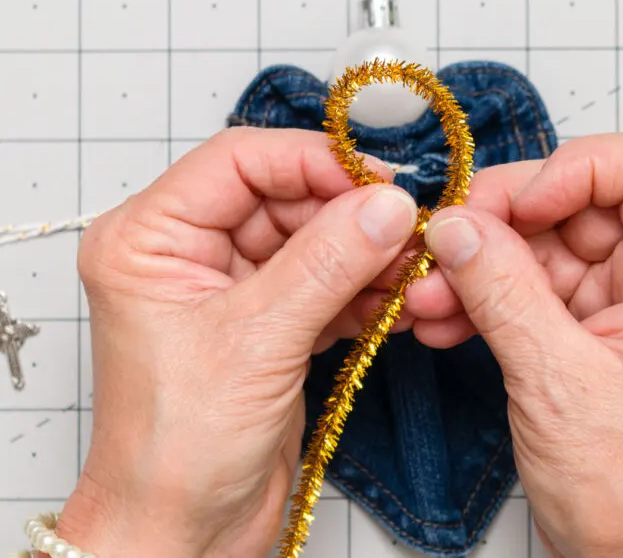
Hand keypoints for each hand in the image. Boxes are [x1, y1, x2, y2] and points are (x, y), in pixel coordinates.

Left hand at [60, 127, 419, 556]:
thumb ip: (328, 264)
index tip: (379, 180)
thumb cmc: (176, 450)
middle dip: (350, 214)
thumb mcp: (256, 343)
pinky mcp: (270, 323)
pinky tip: (396, 303)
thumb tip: (388, 204)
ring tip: (411, 270)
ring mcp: (233, 288)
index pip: (240, 162)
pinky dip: (365, 291)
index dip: (313, 162)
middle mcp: (189, 253)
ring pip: (314, 240)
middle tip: (410, 229)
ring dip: (367, 254)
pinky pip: (327, 282)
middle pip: (285, 198)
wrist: (186, 532)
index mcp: (151, 239)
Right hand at [405, 132, 622, 557]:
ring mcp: (622, 299)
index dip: (577, 168)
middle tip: (444, 242)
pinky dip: (483, 292)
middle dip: (504, 217)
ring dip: (480, 261)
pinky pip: (528, 282)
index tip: (517, 206)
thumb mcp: (558, 385)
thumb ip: (504, 295)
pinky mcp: (585, 323)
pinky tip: (442, 316)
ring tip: (427, 294)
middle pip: (582, 197)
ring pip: (545, 240)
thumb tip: (457, 227)